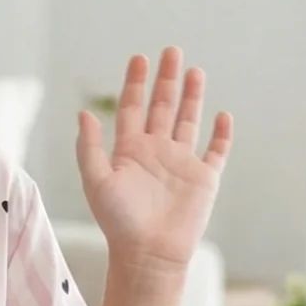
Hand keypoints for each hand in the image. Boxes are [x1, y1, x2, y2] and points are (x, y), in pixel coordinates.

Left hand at [77, 46, 231, 270]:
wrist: (149, 254)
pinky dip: (222, 134)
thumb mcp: (97, 181)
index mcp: (129, 150)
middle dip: (166, 79)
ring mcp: (181, 163)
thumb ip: (89, 147)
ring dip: (192, 97)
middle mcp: (156, 152)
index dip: (135, 83)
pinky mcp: (204, 179)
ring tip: (195, 71)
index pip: (132, 108)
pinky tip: (223, 115)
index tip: (139, 58)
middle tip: (171, 51)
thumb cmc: (118, 222)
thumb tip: (83, 113)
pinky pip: (216, 151)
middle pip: (162, 107)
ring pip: (188, 121)